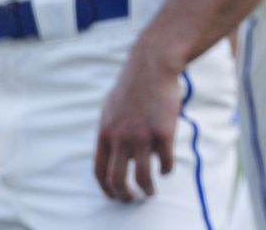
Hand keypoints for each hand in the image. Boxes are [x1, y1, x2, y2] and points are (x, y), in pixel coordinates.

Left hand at [93, 45, 181, 200]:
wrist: (152, 65)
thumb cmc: (133, 85)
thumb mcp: (111, 108)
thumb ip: (110, 131)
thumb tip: (111, 153)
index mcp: (105, 132)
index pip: (99, 171)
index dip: (106, 188)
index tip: (115, 195)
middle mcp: (120, 137)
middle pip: (117, 180)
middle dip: (124, 195)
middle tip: (133, 199)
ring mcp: (142, 136)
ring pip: (142, 177)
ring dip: (147, 190)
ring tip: (150, 192)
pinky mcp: (163, 133)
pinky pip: (165, 163)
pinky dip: (165, 170)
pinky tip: (166, 168)